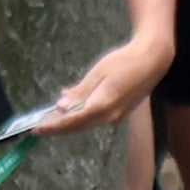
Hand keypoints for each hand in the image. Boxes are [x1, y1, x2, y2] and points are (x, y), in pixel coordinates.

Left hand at [12, 41, 167, 139]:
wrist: (154, 60)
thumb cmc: (124, 61)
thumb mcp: (98, 72)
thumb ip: (80, 92)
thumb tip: (61, 107)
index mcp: (103, 105)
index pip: (72, 120)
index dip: (53, 126)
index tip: (36, 129)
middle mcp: (111, 115)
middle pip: (79, 126)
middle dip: (58, 128)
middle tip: (38, 127)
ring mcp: (118, 115)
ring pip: (87, 123)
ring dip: (69, 123)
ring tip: (50, 119)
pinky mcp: (121, 111)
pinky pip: (96, 117)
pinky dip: (81, 115)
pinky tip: (71, 107)